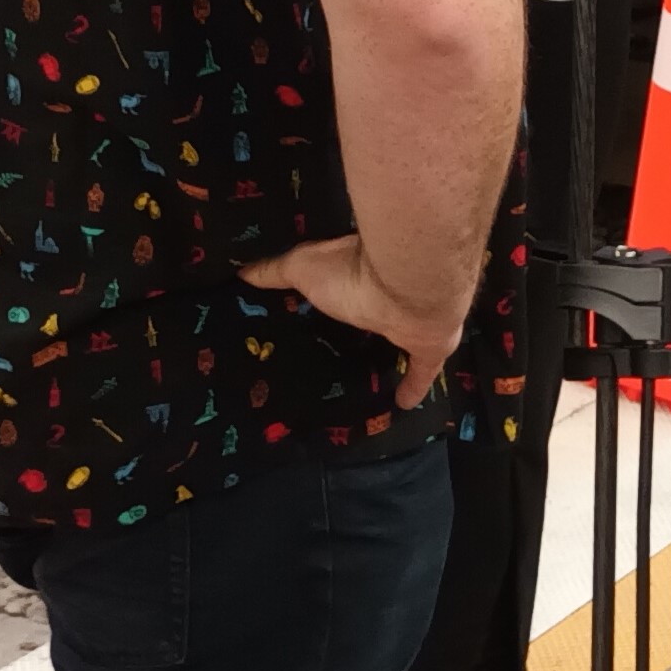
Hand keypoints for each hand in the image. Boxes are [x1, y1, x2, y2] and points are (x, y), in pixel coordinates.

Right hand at [240, 234, 465, 408]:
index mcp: (362, 272)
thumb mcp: (302, 267)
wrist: (408, 282)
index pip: (349, 285)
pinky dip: (414, 385)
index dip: (339, 296)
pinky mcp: (431, 345)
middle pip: (376, 315)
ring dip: (389, 353)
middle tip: (340, 351)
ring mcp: (414, 320)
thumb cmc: (352, 270)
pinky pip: (423, 370)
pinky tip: (402, 404)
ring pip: (401, 339)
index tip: (321, 312)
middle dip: (364, 327)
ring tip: (367, 378)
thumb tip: (240, 270)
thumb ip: (274, 270)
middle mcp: (392, 293)